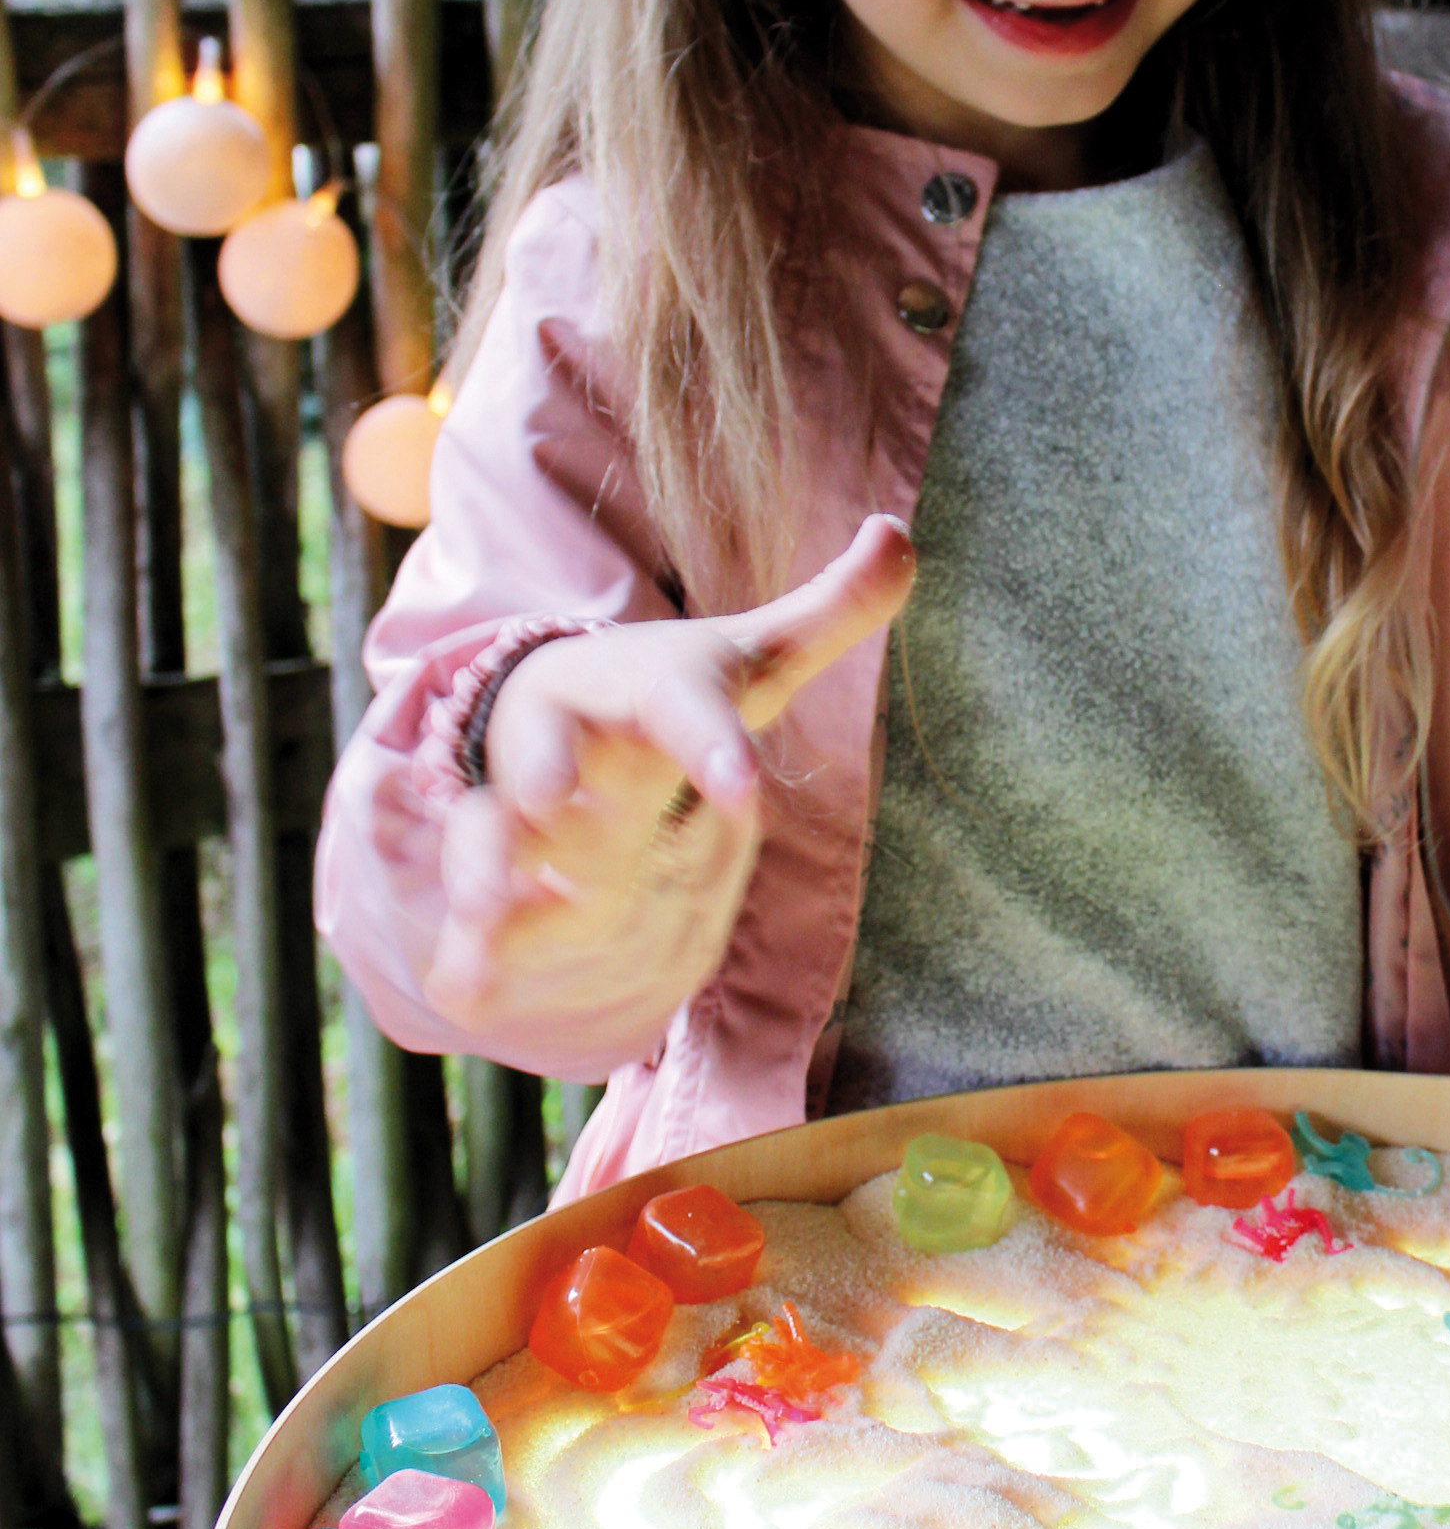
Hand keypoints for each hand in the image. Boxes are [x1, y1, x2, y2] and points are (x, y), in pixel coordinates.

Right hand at [427, 515, 914, 1047]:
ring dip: (486, 869)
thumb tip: (901, 536)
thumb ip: (832, 610)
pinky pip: (473, 907)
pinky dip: (468, 951)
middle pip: (550, 756)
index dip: (712, 749)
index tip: (746, 795)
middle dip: (547, 781)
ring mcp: (516, 804)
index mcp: (643, 691)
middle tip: (553, 807)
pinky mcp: (492, 862)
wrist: (563, 710)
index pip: (681, 710)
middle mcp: (566, 739)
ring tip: (487, 911)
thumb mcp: (752, 657)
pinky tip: (469, 993)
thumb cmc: (676, 693)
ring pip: (490, 830)